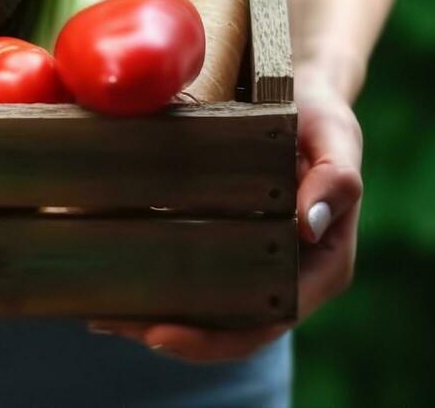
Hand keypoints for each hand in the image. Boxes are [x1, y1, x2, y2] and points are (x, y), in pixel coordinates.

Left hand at [89, 69, 364, 359]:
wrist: (303, 92)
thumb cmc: (322, 117)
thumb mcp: (337, 137)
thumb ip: (336, 178)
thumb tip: (309, 224)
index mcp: (320, 266)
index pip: (267, 321)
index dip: (214, 341)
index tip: (160, 336)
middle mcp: (286, 274)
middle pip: (226, 326)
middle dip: (167, 333)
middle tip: (109, 322)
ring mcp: (253, 259)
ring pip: (204, 305)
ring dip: (150, 313)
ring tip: (97, 310)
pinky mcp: (225, 238)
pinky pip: (190, 267)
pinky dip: (151, 275)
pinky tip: (106, 272)